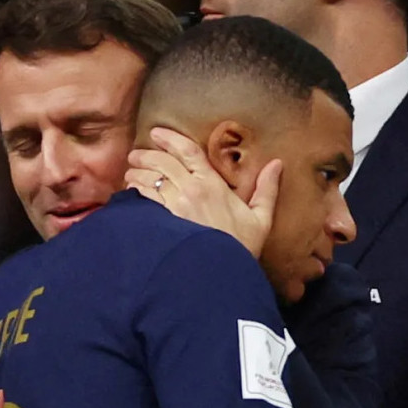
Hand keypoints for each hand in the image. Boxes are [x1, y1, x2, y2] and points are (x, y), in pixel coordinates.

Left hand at [125, 127, 281, 257]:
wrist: (221, 275)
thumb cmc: (240, 248)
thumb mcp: (261, 219)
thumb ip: (266, 190)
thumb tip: (277, 164)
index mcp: (213, 184)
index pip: (188, 151)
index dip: (170, 138)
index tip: (156, 132)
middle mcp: (190, 190)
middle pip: (162, 162)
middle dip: (145, 155)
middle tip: (135, 155)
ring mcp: (174, 206)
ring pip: (149, 179)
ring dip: (136, 173)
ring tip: (130, 173)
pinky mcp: (162, 223)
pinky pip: (144, 199)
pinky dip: (135, 192)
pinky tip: (131, 191)